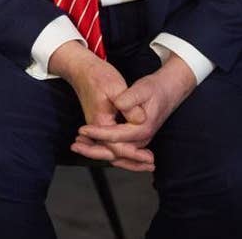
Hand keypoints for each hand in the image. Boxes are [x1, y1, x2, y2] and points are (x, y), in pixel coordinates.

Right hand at [49, 41, 154, 171]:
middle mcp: (96, 127)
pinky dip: (121, 149)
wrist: (81, 69)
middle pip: (112, 153)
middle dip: (132, 162)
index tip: (149, 158)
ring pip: (110, 150)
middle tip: (151, 165)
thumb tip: (141, 120)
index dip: (134, 154)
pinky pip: (109, 142)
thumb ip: (129, 105)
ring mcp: (97, 126)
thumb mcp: (115, 87)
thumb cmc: (97, 76)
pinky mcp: (100, 122)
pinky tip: (132, 151)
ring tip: (145, 164)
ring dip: (127, 158)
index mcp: (100, 121)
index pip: (116, 146)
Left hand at [77, 54, 196, 155]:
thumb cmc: (154, 89)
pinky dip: (103, 150)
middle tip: (74, 145)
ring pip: (116, 153)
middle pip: (115, 151)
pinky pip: (118, 150)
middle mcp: (141, 138)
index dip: (98, 133)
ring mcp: (139, 141)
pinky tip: (89, 145)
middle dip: (93, 150)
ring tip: (77, 147)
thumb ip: (130, 98)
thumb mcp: (142, 88)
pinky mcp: (134, 139)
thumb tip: (119, 104)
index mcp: (142, 128)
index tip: (82, 129)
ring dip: (96, 152)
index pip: (116, 136)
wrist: (167, 91)